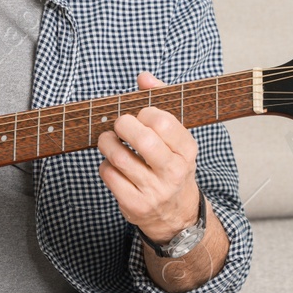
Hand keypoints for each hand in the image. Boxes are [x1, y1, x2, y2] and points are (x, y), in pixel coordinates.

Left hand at [95, 71, 201, 242]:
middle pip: (143, 139)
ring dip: (107, 143)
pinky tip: (112, 164)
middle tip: (119, 124)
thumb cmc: (171, 166)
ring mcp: (155, 190)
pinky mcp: (135, 204)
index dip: (145, 112)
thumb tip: (143, 77)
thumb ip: (161, 102)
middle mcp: (174, 172)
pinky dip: (105, 164)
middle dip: (123, 124)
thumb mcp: (176, 138)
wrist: (176, 215)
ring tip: (108, 140)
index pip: (164, 122)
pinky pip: (109, 175)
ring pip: (120, 157)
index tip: (140, 115)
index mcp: (187, 151)